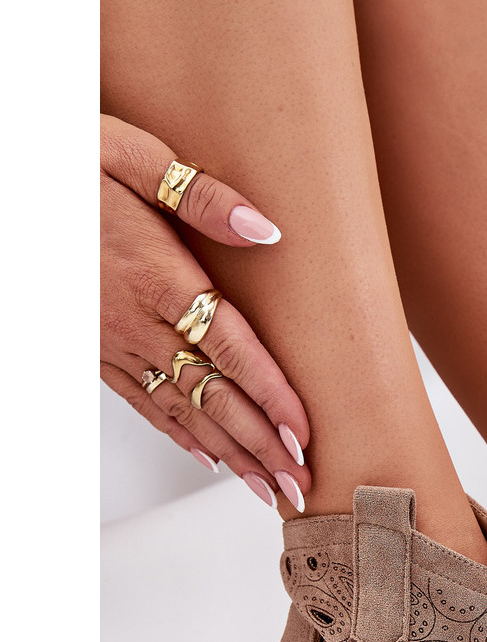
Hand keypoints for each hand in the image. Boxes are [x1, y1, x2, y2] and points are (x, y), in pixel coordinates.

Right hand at [100, 114, 309, 510]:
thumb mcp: (130, 155)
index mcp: (156, 274)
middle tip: (300, 483)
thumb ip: (201, 194)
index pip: (229, 349)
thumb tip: (264, 228)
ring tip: (267, 486)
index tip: (302, 432)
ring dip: (229, 453)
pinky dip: (179, 434)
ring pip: (180, 410)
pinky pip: (142, 402)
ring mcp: (110, 341)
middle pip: (211, 395)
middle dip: (260, 445)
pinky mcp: (92, 349)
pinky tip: (209, 457)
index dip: (268, 396)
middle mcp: (134, 320)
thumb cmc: (65, 165)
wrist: (5, 186)